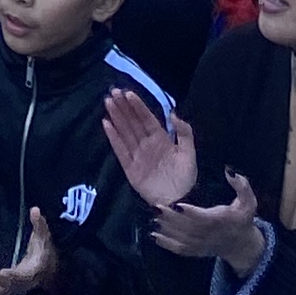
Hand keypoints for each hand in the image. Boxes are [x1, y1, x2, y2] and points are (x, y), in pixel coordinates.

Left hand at [0, 204, 63, 294]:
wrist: (47, 269)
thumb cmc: (44, 249)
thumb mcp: (43, 236)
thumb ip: (39, 224)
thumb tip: (35, 209)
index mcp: (34, 270)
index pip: (24, 275)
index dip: (14, 276)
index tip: (3, 273)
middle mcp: (24, 282)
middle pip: (9, 284)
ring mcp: (15, 286)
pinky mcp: (8, 286)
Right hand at [99, 87, 200, 210]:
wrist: (179, 202)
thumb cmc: (186, 178)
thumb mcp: (189, 154)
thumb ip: (184, 133)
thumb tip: (173, 113)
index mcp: (161, 140)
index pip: (147, 119)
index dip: (138, 106)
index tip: (128, 93)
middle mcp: (147, 145)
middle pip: (133, 123)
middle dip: (123, 107)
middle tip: (113, 92)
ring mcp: (138, 156)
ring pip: (125, 132)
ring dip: (116, 117)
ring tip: (108, 102)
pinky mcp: (130, 168)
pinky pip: (120, 150)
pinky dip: (113, 138)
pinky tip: (106, 124)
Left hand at [144, 163, 264, 270]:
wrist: (241, 245)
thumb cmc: (242, 218)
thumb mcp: (248, 201)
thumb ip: (242, 186)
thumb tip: (229, 171)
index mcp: (220, 220)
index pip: (204, 218)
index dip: (191, 212)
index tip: (177, 204)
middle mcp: (209, 234)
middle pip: (188, 228)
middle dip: (172, 219)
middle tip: (157, 207)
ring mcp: (201, 244)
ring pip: (182, 239)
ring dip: (167, 229)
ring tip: (154, 217)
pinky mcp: (196, 251)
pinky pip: (180, 250)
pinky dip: (167, 244)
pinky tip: (154, 236)